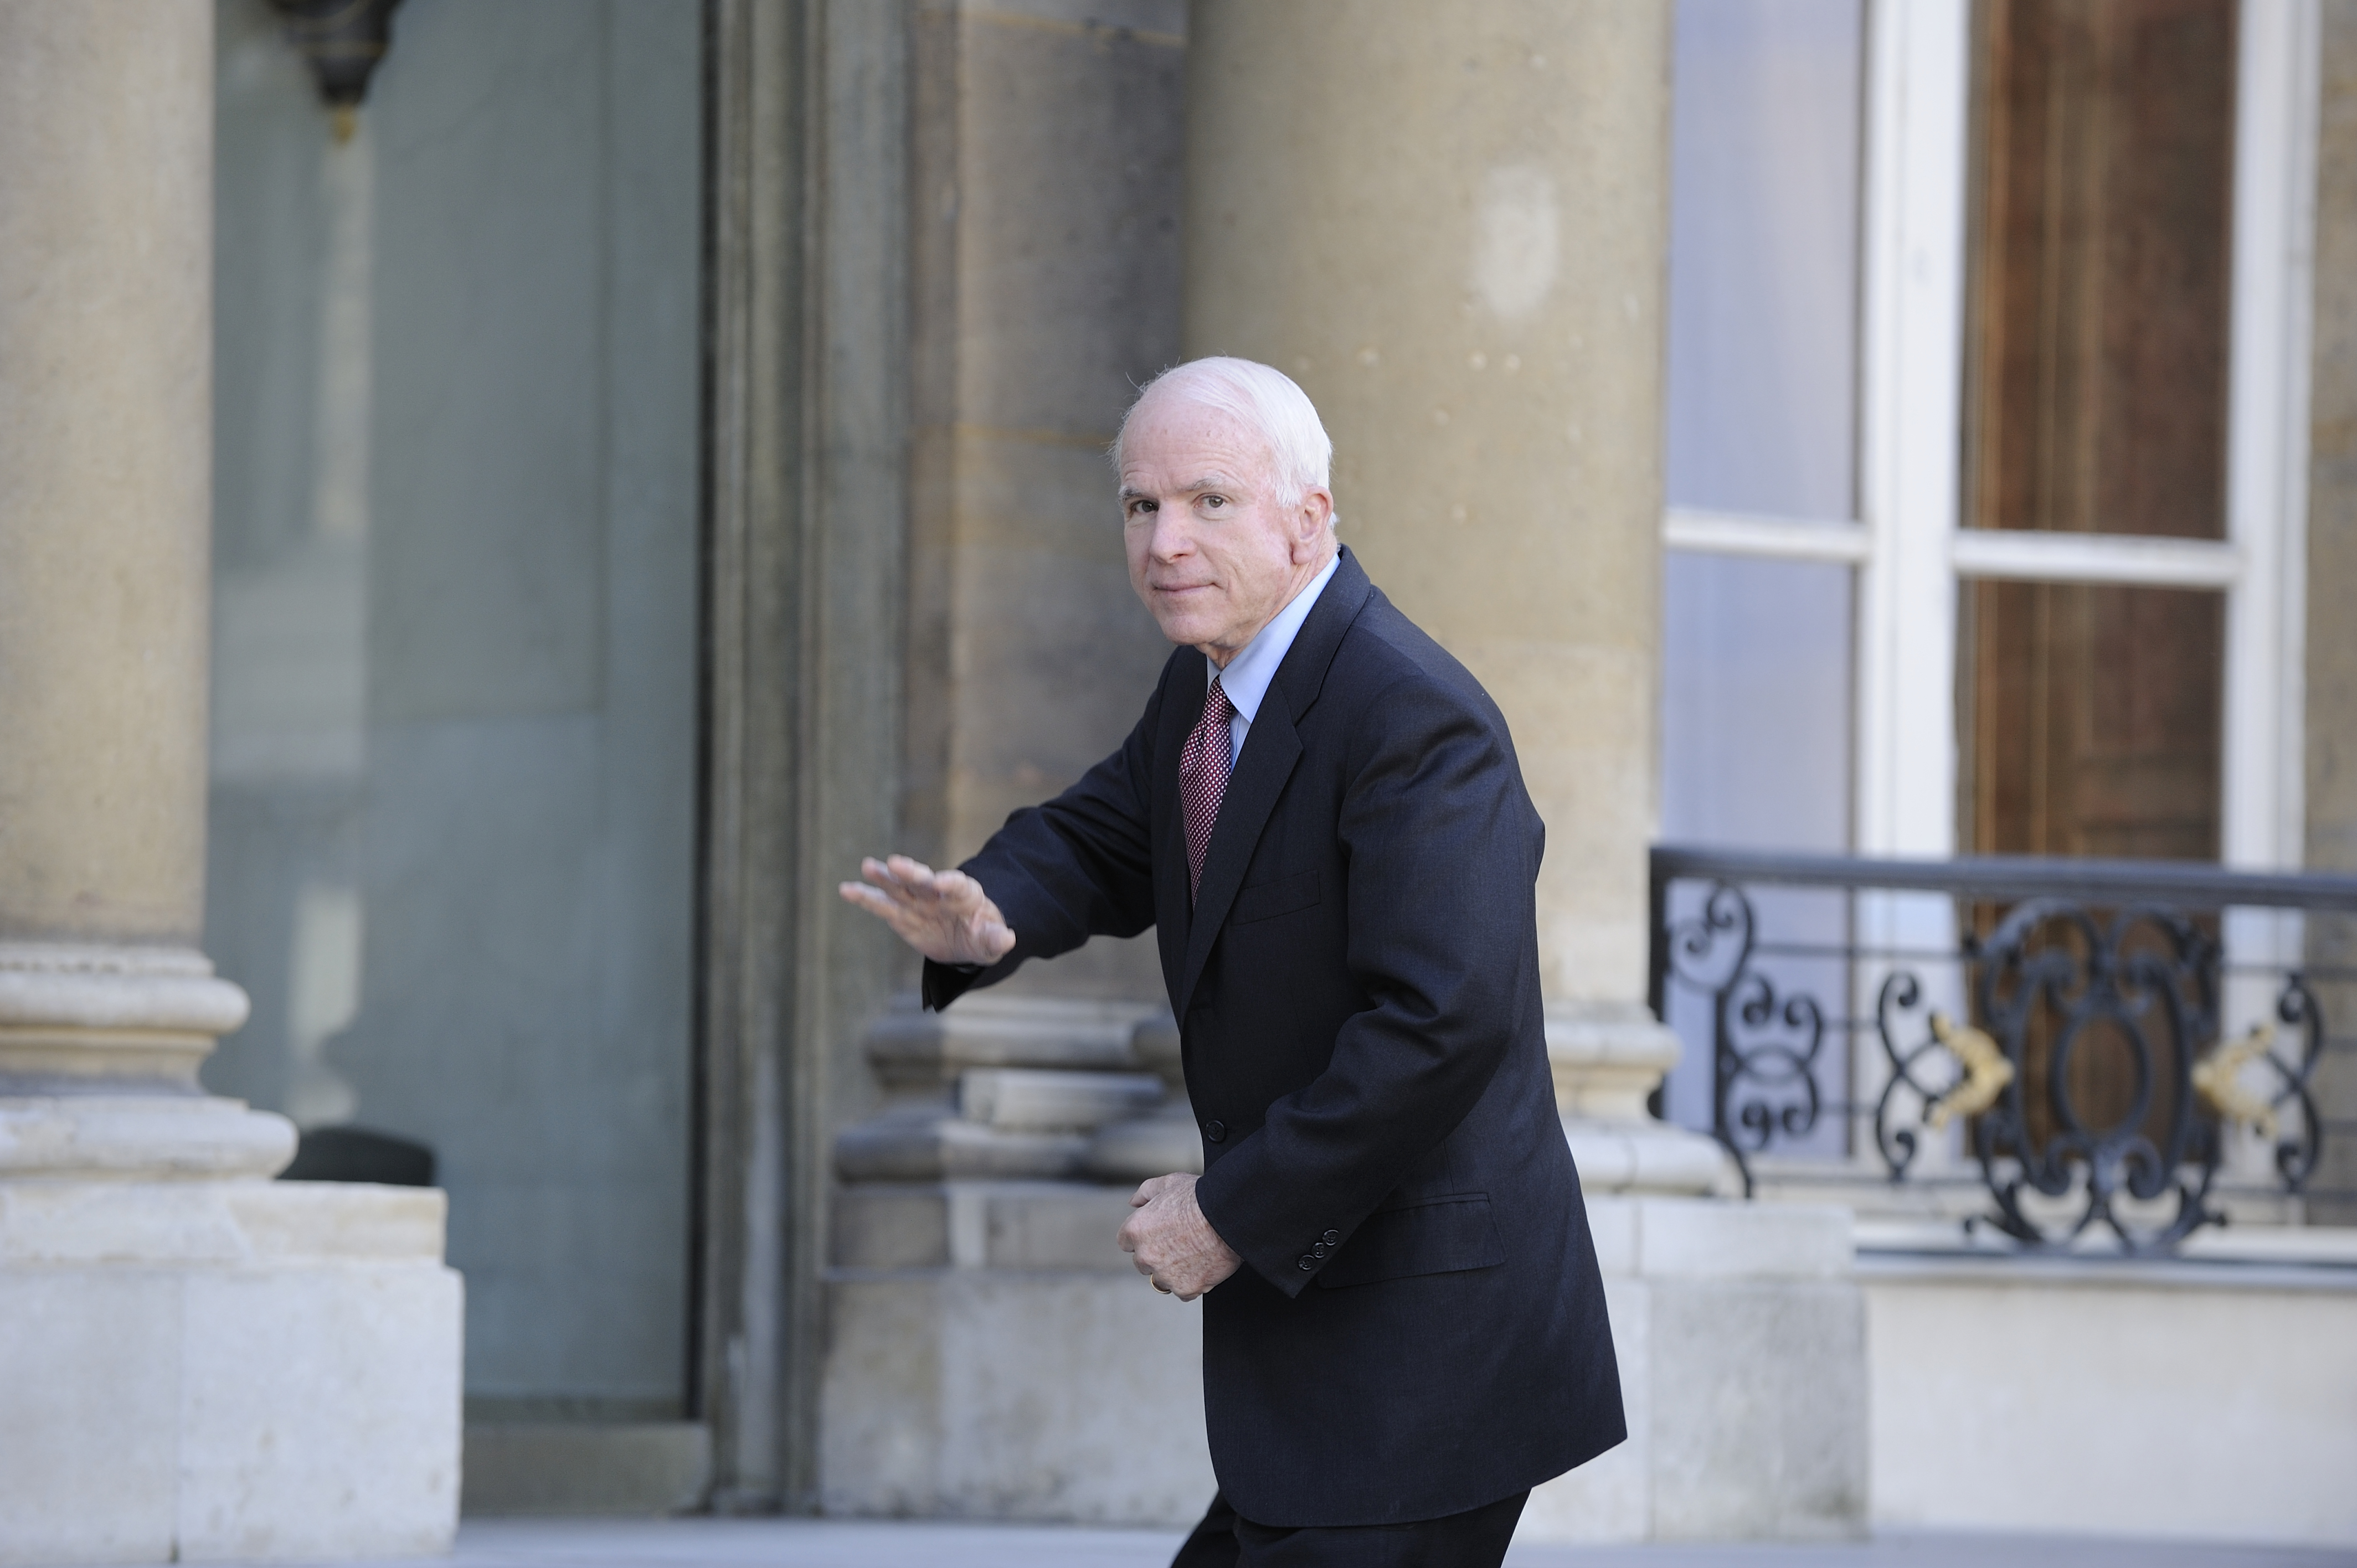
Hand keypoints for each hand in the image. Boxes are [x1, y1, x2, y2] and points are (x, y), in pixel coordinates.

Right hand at [838, 855, 1017, 966]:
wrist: (964, 939)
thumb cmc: (982, 936)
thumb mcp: (992, 941)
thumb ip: (996, 938)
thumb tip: (1008, 938)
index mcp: (965, 894)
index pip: (958, 885)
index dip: (950, 883)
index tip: (941, 882)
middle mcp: (937, 893)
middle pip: (923, 880)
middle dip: (910, 872)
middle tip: (895, 863)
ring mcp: (916, 901)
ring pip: (898, 888)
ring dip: (883, 878)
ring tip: (868, 867)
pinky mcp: (900, 915)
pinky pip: (881, 905)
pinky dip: (864, 897)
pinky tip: (846, 889)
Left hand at [1117, 1173, 1240, 1300]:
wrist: (1228, 1217)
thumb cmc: (1201, 1198)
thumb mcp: (1169, 1183)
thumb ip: (1145, 1192)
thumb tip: (1134, 1202)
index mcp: (1136, 1230)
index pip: (1126, 1242)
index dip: (1143, 1237)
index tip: (1157, 1234)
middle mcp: (1145, 1255)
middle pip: (1143, 1263)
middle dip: (1156, 1255)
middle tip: (1179, 1243)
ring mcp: (1164, 1275)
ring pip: (1162, 1279)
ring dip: (1173, 1271)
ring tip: (1194, 1253)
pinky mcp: (1185, 1288)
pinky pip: (1183, 1291)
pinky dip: (1192, 1282)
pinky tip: (1203, 1265)